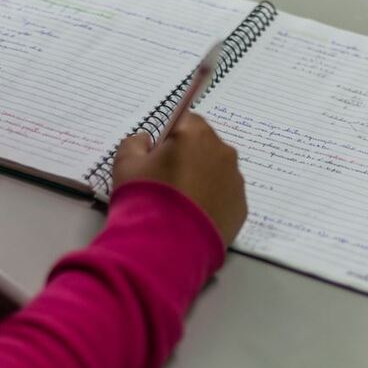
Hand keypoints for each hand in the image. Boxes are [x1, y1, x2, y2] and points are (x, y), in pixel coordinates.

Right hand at [112, 114, 246, 245]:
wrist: (165, 246)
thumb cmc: (145, 197)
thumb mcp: (125, 164)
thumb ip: (135, 143)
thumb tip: (146, 140)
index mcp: (196, 134)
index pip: (186, 121)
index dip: (170, 138)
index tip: (158, 158)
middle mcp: (223, 152)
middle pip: (205, 146)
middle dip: (189, 158)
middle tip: (167, 183)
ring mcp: (236, 181)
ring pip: (218, 172)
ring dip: (203, 180)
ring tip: (180, 205)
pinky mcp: (242, 208)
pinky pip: (225, 197)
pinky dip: (213, 203)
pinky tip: (193, 218)